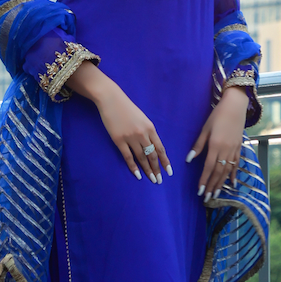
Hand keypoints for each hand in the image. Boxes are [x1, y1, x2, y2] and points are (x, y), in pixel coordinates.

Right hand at [66, 61, 170, 182]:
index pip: (160, 148)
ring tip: (151, 180)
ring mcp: (130, 138)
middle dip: (157, 169)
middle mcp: (142, 134)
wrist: (111, 100)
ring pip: (142, 158)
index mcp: (150, 128)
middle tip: (159, 180)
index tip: (169, 172)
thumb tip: (152, 147)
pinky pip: (128, 157)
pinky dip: (133, 167)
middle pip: (152, 155)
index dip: (165, 161)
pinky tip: (138, 175)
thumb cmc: (127, 108)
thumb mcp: (142, 119)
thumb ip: (148, 132)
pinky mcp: (119, 140)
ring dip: (147, 170)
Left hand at [188, 86, 248, 200]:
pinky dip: (234, 175)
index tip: (199, 191)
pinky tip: (232, 184)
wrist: (235, 107)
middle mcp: (226, 150)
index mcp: (216, 146)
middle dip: (212, 186)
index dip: (204, 180)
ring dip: (221, 184)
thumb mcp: (205, 129)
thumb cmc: (217, 116)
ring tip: (216, 194)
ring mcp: (234, 150)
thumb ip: (198, 146)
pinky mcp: (239, 148)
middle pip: (218, 172)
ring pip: (227, 171)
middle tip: (206, 198)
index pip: (209, 167)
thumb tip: (189, 160)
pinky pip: (236, 165)